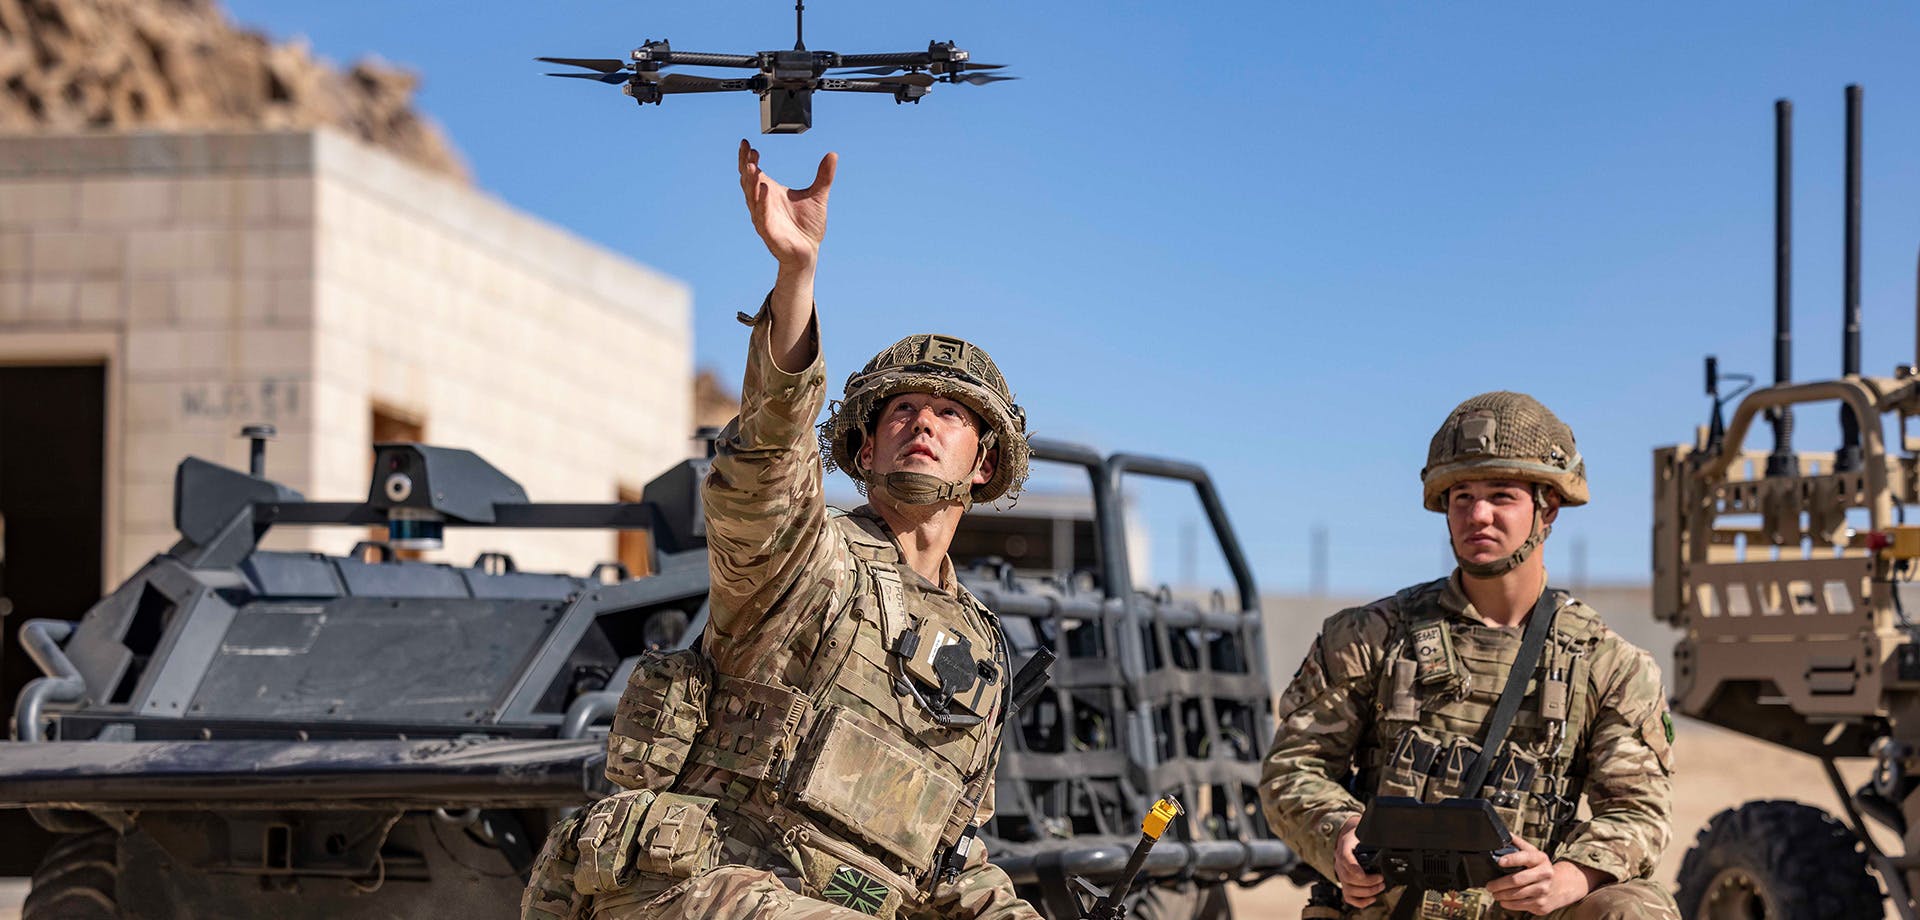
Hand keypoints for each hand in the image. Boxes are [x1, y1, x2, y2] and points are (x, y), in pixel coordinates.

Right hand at [738, 139, 835, 270]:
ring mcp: (763, 217)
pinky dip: (762, 202)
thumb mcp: (818, 196)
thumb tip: (833, 154)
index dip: (748, 158)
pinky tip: (764, 188)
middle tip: (748, 150)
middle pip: (748, 181)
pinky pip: (762, 215)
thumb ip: (824, 176)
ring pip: (752, 196)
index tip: (747, 143)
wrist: (808, 252)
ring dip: (751, 181)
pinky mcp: (768, 231)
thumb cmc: (807, 226)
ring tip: (752, 166)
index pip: (754, 172)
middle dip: (746, 165)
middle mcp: (762, 203)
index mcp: (769, 193)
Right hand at [1333, 816, 1385, 908]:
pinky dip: (1360, 901)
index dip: (1354, 868)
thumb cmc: (1357, 837)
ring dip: (1366, 892)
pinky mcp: (1345, 884)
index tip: (1362, 875)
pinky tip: (1372, 898)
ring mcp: (1341, 875)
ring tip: (1380, 888)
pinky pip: (1348, 897)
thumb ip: (1371, 838)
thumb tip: (1389, 839)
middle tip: (1381, 880)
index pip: (1345, 859)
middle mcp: (1340, 863)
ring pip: (1349, 889)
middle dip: (1367, 882)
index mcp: (1344, 848)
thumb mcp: (1362, 833)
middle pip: (1349, 878)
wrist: (1347, 839)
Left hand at [1484, 838, 1595, 915]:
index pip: (1525, 857)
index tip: (1499, 861)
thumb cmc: (1541, 868)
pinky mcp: (1541, 904)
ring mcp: (1544, 891)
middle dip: (1499, 884)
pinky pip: (1520, 905)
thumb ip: (1518, 843)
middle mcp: (1545, 875)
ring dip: (1501, 895)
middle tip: (1489, 885)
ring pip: (1517, 894)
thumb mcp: (1533, 853)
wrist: (1560, 886)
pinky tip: (1503, 900)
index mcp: (1541, 859)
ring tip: (1494, 893)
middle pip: (1517, 880)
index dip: (1511, 859)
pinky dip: (1508, 904)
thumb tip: (1505, 834)